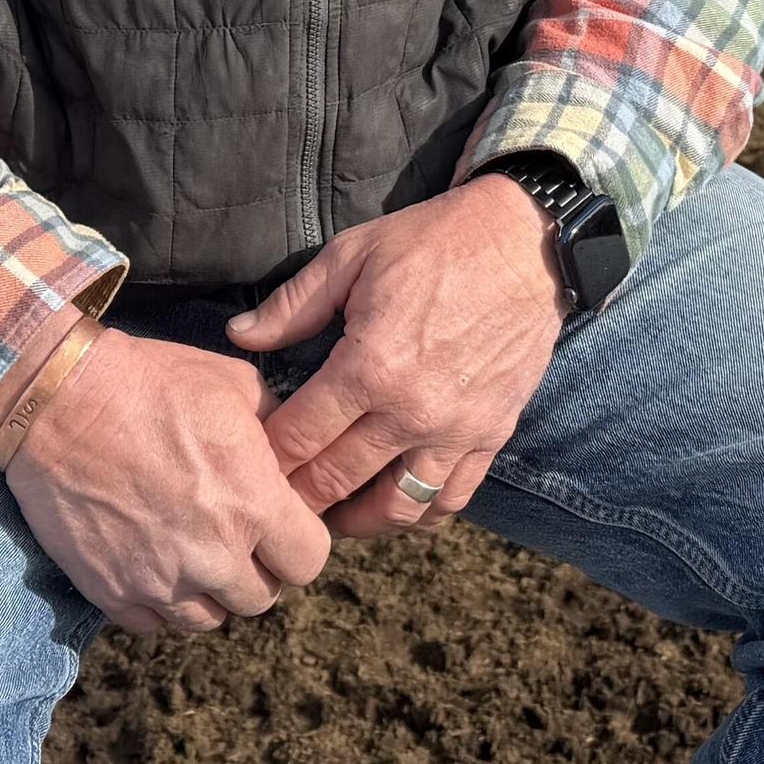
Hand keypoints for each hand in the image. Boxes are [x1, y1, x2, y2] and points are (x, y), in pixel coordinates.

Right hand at [0, 326, 331, 635]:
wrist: (60, 400)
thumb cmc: (151, 382)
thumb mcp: (235, 384)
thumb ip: (277, 429)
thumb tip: (293, 452)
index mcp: (254, 505)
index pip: (308, 562)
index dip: (297, 542)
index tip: (279, 524)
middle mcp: (214, 555)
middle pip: (259, 598)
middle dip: (254, 569)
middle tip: (233, 537)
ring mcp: (160, 581)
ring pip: (207, 620)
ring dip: (207, 592)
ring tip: (190, 552)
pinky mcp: (111, 592)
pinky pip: (151, 624)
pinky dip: (156, 602)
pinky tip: (150, 562)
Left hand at [234, 174, 564, 538]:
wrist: (525, 243)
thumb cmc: (435, 241)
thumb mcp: (353, 256)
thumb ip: (293, 305)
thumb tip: (239, 336)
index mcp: (370, 366)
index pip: (299, 437)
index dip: (265, 457)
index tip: (247, 463)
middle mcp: (412, 411)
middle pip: (337, 481)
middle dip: (297, 498)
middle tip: (272, 501)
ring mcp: (456, 430)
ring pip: (395, 507)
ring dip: (355, 521)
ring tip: (331, 514)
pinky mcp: (491, 435)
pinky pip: (451, 498)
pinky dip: (418, 515)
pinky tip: (394, 506)